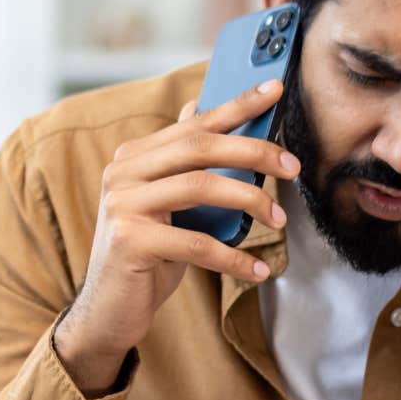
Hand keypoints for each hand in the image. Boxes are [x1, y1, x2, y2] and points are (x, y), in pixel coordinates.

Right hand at [56, 78, 299, 387]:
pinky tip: (258, 269)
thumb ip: (182, 162)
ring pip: (200, 188)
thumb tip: (200, 107)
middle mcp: (122, 173)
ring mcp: (122, 205)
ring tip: (279, 220)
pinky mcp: (129, 241)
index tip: (276, 89)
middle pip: (199, 148)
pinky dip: (234, 258)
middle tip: (292, 167)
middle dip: (253, 151)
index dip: (237, 105)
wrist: (108, 310)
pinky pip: (196, 243)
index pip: (194, 124)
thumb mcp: (168, 205)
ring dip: (250, 201)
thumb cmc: (147, 256)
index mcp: (134, 157)